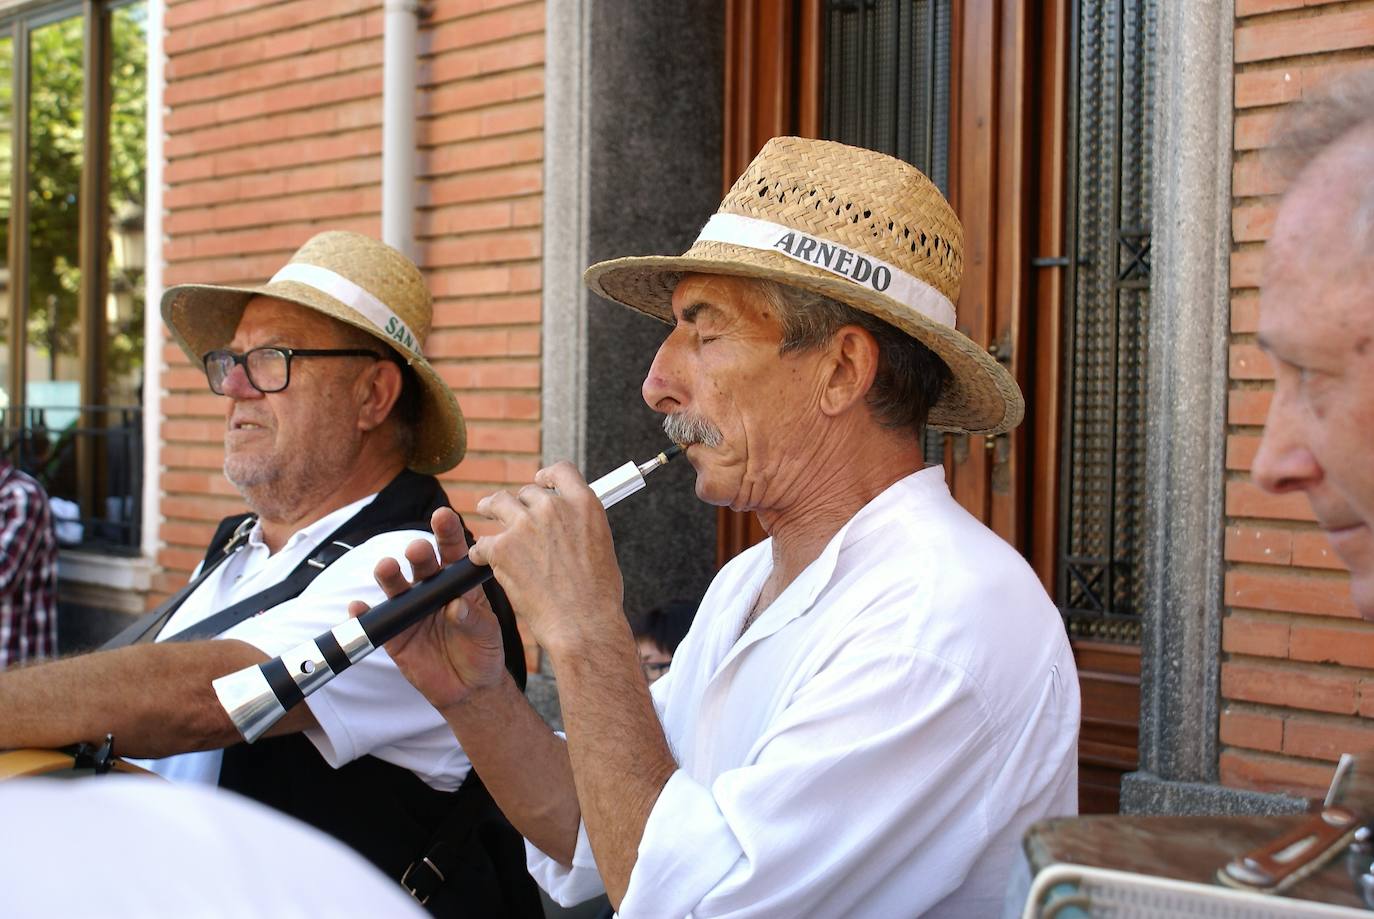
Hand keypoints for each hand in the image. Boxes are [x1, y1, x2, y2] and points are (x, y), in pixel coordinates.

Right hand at [349, 507, 508, 710]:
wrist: (469, 688)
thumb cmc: (484, 651)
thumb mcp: (487, 634)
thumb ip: (474, 620)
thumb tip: (457, 607)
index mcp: (457, 582)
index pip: (453, 552)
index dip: (447, 533)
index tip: (443, 516)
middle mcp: (431, 590)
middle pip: (421, 564)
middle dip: (418, 554)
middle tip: (418, 550)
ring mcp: (410, 611)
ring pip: (395, 587)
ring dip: (389, 574)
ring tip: (386, 568)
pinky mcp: (394, 635)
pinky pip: (375, 621)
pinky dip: (364, 614)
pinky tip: (357, 607)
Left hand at [469, 462, 624, 653]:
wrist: (583, 622)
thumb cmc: (597, 594)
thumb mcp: (601, 545)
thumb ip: (580, 526)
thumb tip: (568, 524)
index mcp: (583, 504)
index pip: (561, 471)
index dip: (547, 475)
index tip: (540, 481)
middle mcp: (553, 507)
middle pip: (527, 491)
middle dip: (519, 501)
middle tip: (510, 509)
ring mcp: (525, 525)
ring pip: (498, 503)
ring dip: (491, 506)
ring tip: (485, 510)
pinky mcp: (503, 548)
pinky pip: (483, 542)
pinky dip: (481, 552)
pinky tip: (483, 560)